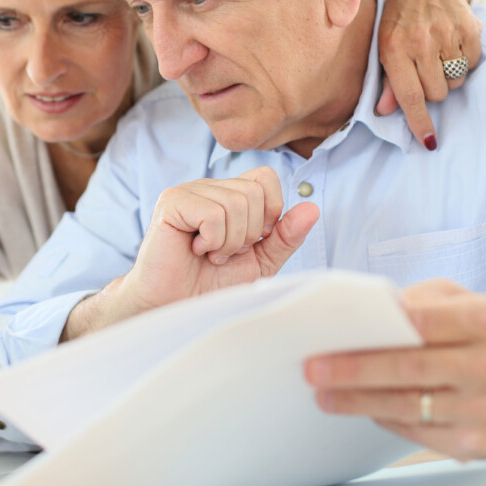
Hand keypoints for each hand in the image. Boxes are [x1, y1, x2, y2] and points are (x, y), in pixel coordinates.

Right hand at [70, 168, 318, 335]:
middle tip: (225, 253)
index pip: (266, 178)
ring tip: (210, 255)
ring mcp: (189, 191)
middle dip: (248, 234)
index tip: (250, 241)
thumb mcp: (259, 262)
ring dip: (229, 242)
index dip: (269, 212)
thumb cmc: (212, 285)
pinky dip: (213, 241)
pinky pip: (213, 213)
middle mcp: (209, 187)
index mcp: (229, 194)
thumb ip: (285, 236)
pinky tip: (196, 251)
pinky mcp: (172, 202)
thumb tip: (313, 208)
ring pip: (237, 203)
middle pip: (255, 192)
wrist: (175, 307)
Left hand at [303, 280, 485, 459]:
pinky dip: (385, 418)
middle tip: (315, 370)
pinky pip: (417, 431)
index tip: (331, 338)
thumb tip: (372, 311)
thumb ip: (423, 301)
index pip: (422, 322)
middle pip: (409, 369)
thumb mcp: (469, 303)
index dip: (373, 332)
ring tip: (327, 394)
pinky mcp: (479, 444)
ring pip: (408, 406)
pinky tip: (364, 409)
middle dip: (354, 372)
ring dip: (359, 402)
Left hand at [377, 0, 482, 148]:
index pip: (409, 95)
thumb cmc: (399, 21)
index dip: (419, 121)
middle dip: (433, 89)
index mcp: (393, 48)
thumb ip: (388, 81)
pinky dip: (466, 60)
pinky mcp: (468, 25)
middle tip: (427, 69)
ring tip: (439, 54)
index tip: (429, 141)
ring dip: (450, 75)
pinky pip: (473, 63)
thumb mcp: (385, 48)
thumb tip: (384, 112)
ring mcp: (445, 32)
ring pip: (456, 81)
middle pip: (437, 93)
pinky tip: (453, 44)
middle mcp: (419, 40)